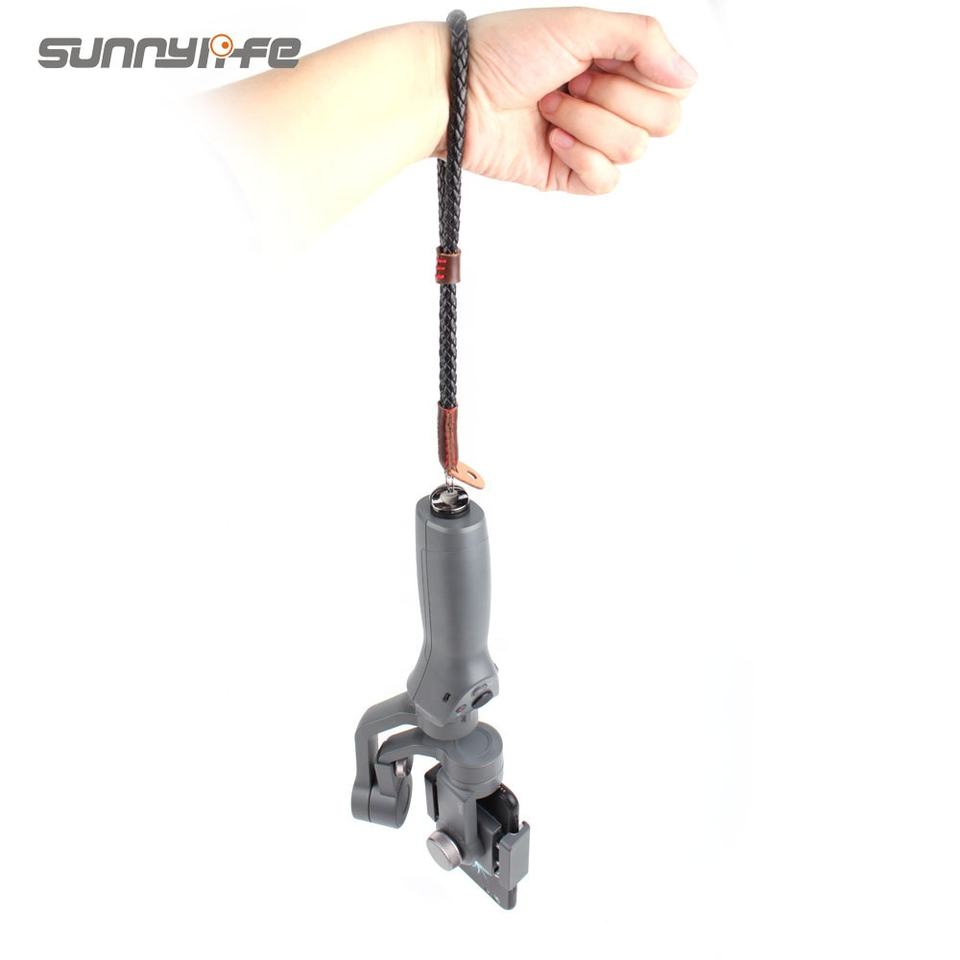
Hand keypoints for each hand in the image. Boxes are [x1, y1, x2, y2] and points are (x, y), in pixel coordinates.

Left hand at [439, 8, 696, 194]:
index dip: (645, 77)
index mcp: (616, 63)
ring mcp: (590, 142)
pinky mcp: (568, 175)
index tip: (599, 61)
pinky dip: (581, 158)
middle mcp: (608, 102)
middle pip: (663, 122)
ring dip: (588, 123)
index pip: (673, 86)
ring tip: (548, 108)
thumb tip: (690, 76)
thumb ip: (644, 39)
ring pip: (632, 151)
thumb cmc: (505, 51)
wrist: (457, 94)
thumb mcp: (580, 24)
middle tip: (571, 83)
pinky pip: (606, 181)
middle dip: (616, 99)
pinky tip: (550, 138)